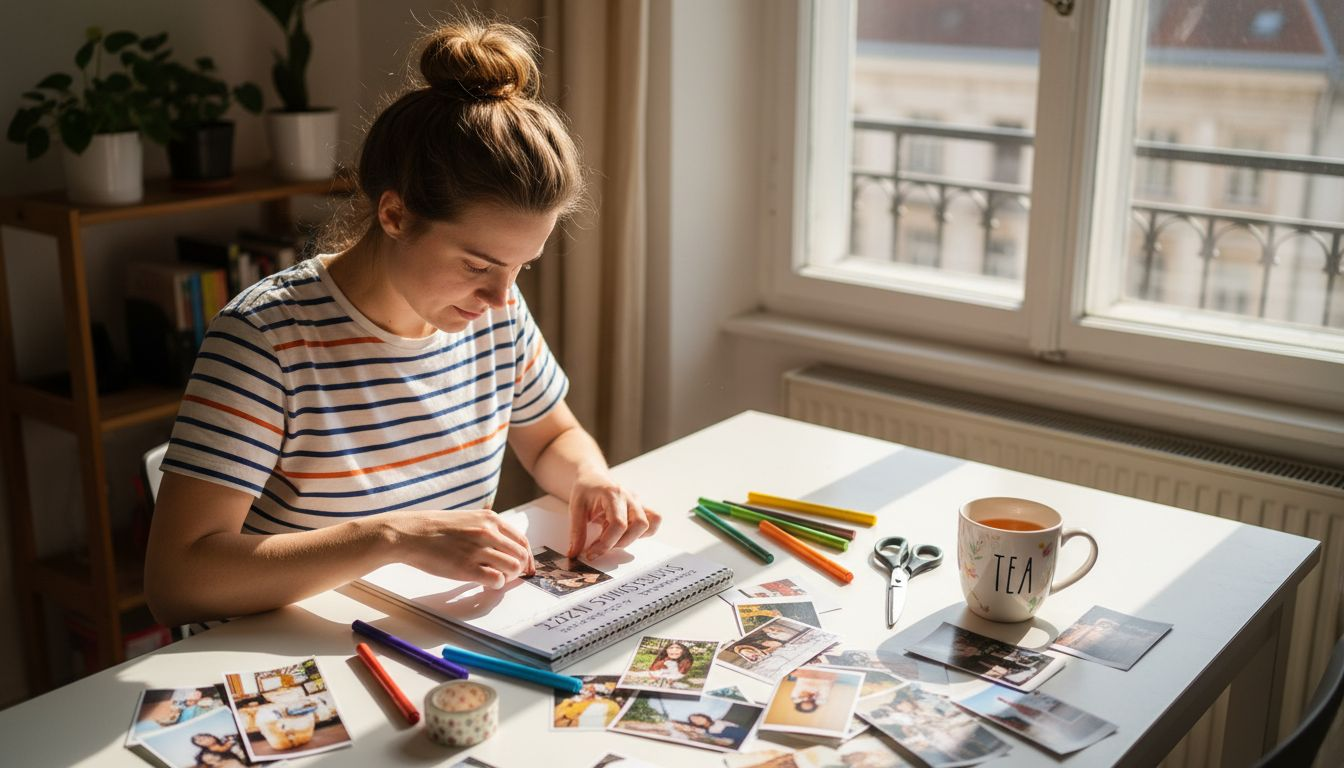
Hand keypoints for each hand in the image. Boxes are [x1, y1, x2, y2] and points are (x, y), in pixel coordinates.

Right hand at [384, 509, 534, 589]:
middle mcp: (488, 532)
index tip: (526, 567)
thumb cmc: (434, 528)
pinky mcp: (467, 567)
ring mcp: (478, 550)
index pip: (522, 540)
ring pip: (512, 568)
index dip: (527, 557)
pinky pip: (497, 580)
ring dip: (508, 578)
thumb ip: (486, 529)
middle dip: (519, 569)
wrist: (410, 533)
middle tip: (508, 577)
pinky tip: (486, 584)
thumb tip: (501, 547)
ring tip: (495, 579)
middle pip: (521, 556)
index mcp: (490, 519)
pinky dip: (496, 585)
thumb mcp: (467, 518)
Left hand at [567, 471, 660, 558]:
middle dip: (619, 543)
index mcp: (612, 494)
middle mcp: (629, 497)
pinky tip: (626, 534)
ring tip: (612, 539)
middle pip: (638, 525)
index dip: (606, 544)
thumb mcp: (575, 508)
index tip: (591, 553)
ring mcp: (638, 502)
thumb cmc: (585, 490)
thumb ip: (576, 532)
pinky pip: (654, 520)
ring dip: (630, 539)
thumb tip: (574, 554)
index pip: (618, 524)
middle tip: (600, 547)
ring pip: (648, 524)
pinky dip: (644, 532)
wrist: (593, 477)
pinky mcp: (641, 507)